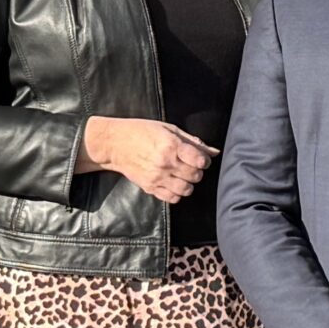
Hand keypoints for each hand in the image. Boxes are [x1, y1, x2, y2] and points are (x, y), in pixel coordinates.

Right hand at [78, 116, 216, 204]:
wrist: (115, 144)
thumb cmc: (142, 132)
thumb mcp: (168, 129)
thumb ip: (192, 141)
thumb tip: (214, 152)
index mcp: (171, 146)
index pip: (200, 160)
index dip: (204, 160)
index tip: (200, 158)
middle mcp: (166, 163)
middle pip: (195, 176)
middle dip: (197, 171)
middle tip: (191, 166)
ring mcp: (157, 177)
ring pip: (186, 190)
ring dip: (189, 183)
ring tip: (183, 175)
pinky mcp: (150, 187)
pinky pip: (172, 198)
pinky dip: (177, 194)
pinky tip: (173, 184)